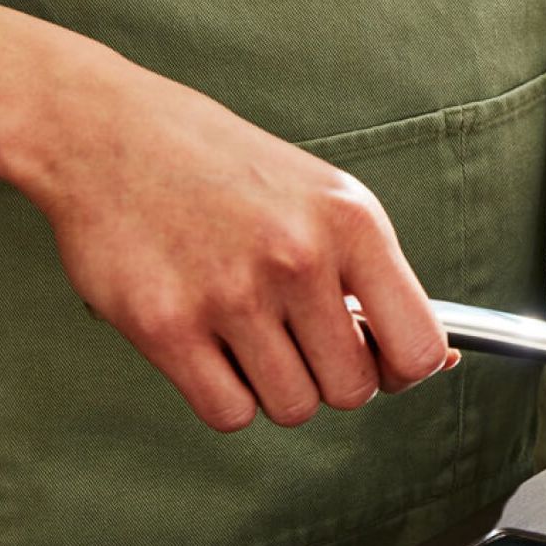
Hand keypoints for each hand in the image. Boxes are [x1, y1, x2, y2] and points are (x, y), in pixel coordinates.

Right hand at [9, 70, 456, 430]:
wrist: (105, 132)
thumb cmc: (219, 168)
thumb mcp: (320, 196)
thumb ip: (373, 276)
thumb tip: (440, 362)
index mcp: (351, 221)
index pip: (420, 346)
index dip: (402, 371)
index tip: (378, 361)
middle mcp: (298, 256)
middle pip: (352, 390)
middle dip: (327, 377)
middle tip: (294, 338)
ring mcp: (231, 293)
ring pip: (292, 408)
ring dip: (273, 386)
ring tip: (245, 332)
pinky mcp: (167, 326)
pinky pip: (228, 413)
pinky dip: (223, 396)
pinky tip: (210, 349)